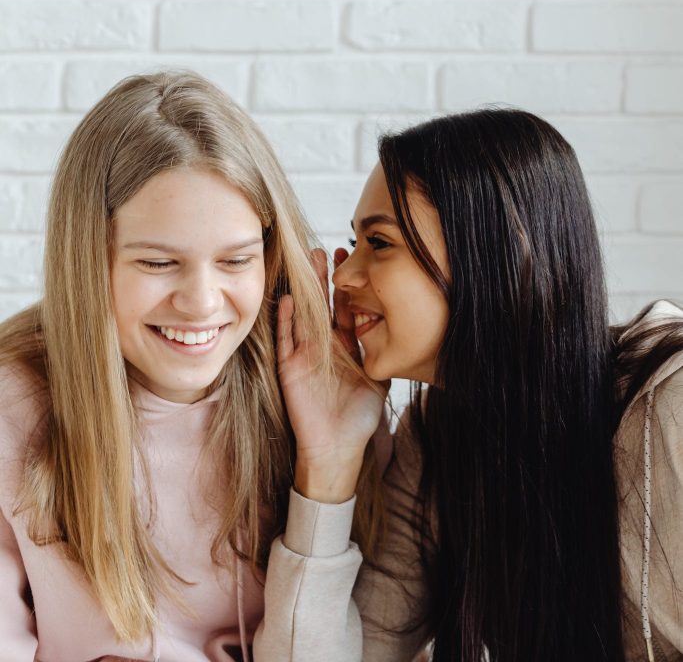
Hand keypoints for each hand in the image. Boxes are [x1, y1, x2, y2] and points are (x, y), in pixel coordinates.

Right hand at [277, 248, 387, 502]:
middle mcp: (324, 345)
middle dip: (325, 278)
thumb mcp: (378, 382)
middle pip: (323, 304)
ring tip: (308, 263)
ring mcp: (305, 354)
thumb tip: (400, 331)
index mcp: (345, 346)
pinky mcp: (290, 367)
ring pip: (305, 314)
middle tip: (326, 250)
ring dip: (306, 289)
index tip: (351, 259)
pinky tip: (288, 299)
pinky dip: (286, 320)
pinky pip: (286, 339)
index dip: (348, 286)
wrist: (337, 447)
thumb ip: (382, 355)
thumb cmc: (358, 419)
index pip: (345, 309)